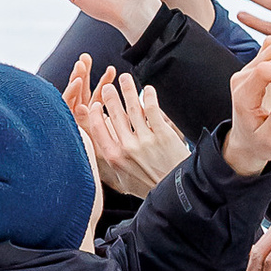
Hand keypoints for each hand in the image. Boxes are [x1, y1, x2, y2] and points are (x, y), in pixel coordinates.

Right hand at [63, 58, 190, 199]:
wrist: (176, 192)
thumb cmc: (149, 186)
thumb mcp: (123, 180)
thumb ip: (111, 162)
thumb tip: (100, 147)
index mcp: (114, 158)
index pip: (98, 129)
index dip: (94, 114)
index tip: (95, 104)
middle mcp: (127, 147)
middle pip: (114, 114)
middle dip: (110, 96)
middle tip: (108, 86)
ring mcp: (145, 140)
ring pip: (132, 108)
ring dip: (127, 89)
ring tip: (124, 78)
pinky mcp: (162, 135)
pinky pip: (151, 110)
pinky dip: (148, 96)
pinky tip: (147, 89)